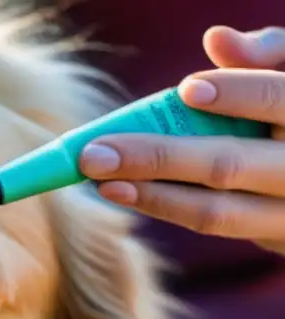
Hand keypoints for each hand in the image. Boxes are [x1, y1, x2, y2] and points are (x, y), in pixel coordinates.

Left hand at [78, 26, 284, 255]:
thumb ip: (265, 52)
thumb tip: (216, 39)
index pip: (278, 100)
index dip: (237, 94)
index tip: (187, 88)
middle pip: (228, 166)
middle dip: (157, 158)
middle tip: (94, 154)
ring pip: (216, 212)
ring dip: (151, 197)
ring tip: (101, 182)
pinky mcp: (274, 237)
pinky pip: (214, 225)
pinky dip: (166, 207)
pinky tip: (126, 191)